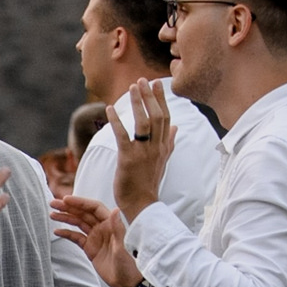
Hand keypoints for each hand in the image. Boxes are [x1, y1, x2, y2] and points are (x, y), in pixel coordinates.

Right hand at [51, 195, 141, 286]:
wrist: (127, 282)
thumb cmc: (129, 265)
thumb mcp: (123, 247)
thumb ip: (118, 229)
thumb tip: (115, 210)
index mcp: (111, 224)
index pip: (94, 208)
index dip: (80, 202)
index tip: (66, 200)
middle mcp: (103, 228)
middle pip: (83, 213)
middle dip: (68, 207)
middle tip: (54, 204)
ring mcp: (96, 237)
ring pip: (79, 223)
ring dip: (66, 217)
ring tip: (52, 214)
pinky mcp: (91, 248)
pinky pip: (77, 237)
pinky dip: (67, 233)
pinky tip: (57, 231)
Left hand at [110, 79, 175, 220]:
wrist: (141, 205)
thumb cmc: (148, 184)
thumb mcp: (162, 161)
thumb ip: (169, 143)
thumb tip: (176, 127)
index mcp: (163, 147)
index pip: (166, 118)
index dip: (161, 100)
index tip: (158, 84)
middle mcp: (156, 148)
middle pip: (157, 117)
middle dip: (150, 97)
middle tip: (142, 80)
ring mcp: (143, 154)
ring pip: (144, 123)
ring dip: (138, 104)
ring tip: (132, 88)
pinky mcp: (128, 159)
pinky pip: (123, 136)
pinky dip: (117, 121)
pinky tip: (110, 109)